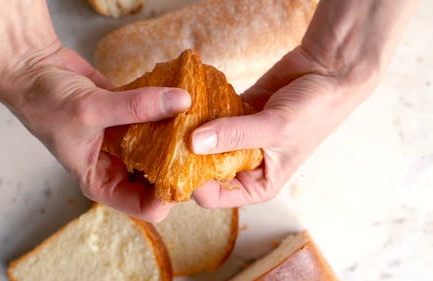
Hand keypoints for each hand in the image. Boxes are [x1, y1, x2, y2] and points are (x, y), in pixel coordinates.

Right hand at [0, 46, 190, 221]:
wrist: (32, 70)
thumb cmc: (46, 102)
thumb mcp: (90, 110)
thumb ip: (137, 107)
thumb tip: (181, 101)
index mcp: (103, 181)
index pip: (146, 206)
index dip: (170, 195)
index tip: (190, 171)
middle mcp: (118, 166)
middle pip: (161, 177)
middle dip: (181, 163)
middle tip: (202, 146)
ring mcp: (127, 141)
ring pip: (164, 146)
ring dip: (179, 133)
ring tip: (199, 120)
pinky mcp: (131, 117)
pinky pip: (158, 118)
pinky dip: (169, 109)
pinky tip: (185, 98)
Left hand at [189, 46, 374, 207]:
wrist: (328, 71)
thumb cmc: (314, 110)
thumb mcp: (275, 128)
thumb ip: (235, 135)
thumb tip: (194, 142)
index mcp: (257, 184)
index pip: (214, 195)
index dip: (194, 183)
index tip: (175, 162)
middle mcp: (245, 165)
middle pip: (204, 168)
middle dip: (187, 154)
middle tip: (167, 136)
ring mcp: (237, 138)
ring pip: (203, 140)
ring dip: (190, 129)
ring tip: (173, 116)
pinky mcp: (233, 114)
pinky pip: (208, 116)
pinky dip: (199, 109)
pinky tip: (187, 100)